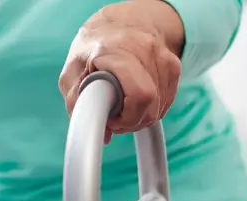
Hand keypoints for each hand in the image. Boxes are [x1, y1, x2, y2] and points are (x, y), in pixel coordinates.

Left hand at [59, 0, 184, 143]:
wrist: (122, 21)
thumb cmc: (94, 45)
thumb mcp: (72, 69)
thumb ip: (77, 101)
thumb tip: (102, 132)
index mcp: (116, 50)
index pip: (139, 96)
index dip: (124, 119)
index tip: (110, 121)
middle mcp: (145, 51)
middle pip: (150, 107)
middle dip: (130, 122)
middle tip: (114, 117)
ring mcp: (163, 58)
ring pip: (159, 109)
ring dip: (139, 117)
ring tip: (122, 106)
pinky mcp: (174, 67)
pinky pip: (166, 103)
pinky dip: (150, 110)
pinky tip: (135, 100)